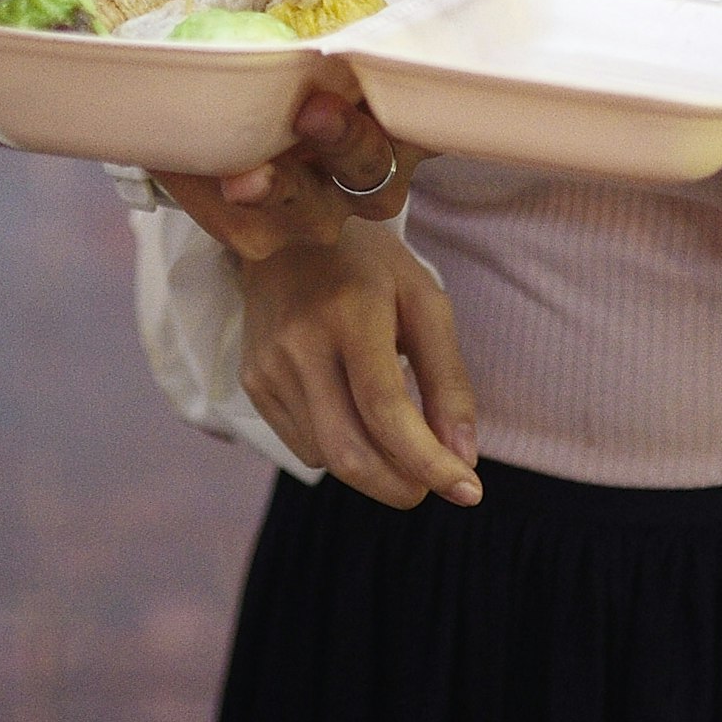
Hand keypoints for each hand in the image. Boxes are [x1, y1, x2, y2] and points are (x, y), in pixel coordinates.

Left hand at [156, 0, 574, 259]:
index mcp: (405, 115)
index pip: (415, 146)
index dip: (394, 136)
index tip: (365, 98)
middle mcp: (357, 161)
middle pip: (367, 185)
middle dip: (342, 155)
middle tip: (313, 113)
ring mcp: (299, 185)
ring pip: (303, 220)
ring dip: (280, 200)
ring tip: (247, 172)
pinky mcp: (235, 199)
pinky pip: (238, 231)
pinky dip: (221, 212)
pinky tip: (196, 176)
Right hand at [238, 219, 479, 508]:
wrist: (285, 230)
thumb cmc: (368, 264)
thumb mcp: (424, 300)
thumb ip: (448, 379)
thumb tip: (463, 457)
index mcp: (350, 312)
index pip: (385, 410)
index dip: (429, 461)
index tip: (469, 491)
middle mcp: (299, 343)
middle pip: (349, 451)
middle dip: (400, 486)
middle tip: (433, 484)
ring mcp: (267, 365)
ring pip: (326, 456)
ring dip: (373, 467)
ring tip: (396, 435)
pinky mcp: (252, 381)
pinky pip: (304, 444)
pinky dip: (340, 448)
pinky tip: (353, 414)